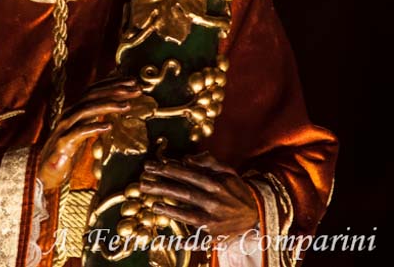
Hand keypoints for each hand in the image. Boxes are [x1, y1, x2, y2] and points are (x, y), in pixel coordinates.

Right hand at [38, 78, 141, 190]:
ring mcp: (65, 128)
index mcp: (74, 111)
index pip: (93, 90)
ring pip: (86, 110)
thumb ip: (94, 119)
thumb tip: (113, 109)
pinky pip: (78, 132)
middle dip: (115, 90)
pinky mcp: (63, 144)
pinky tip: (108, 127)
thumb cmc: (66, 153)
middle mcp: (69, 115)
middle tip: (136, 89)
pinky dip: (93, 127)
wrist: (43, 172)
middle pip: (91, 95)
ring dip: (108, 105)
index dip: (113, 83)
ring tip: (126, 105)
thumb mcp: (82, 132)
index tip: (133, 81)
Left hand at [140, 152, 258, 236]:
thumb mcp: (227, 171)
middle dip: (162, 187)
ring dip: (170, 211)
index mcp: (217, 185)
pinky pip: (198, 240)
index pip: (189, 176)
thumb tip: (187, 158)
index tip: (151, 166)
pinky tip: (169, 240)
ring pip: (189, 216)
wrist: (257, 214)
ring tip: (154, 205)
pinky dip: (186, 242)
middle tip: (142, 182)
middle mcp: (214, 203)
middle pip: (184, 194)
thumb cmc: (236, 190)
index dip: (169, 170)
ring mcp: (214, 221)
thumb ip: (208, 162)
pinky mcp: (214, 236)